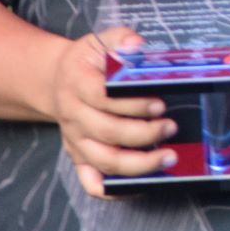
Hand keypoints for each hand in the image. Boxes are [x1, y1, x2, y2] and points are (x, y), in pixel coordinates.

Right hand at [51, 26, 177, 197]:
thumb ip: (120, 40)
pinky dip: (113, 190)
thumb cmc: (88, 62)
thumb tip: (136, 46)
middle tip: (171, 127)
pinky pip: (91, 183)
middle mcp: (73, 116)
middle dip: (144, 133)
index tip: (159, 104)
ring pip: (104, 161)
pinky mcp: (78, 158)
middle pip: (108, 132)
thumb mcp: (101, 41)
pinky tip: (142, 184)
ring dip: (139, 164)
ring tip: (169, 156)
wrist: (58, 81)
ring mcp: (75, 141)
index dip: (133, 104)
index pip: (103, 98)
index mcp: (77, 84)